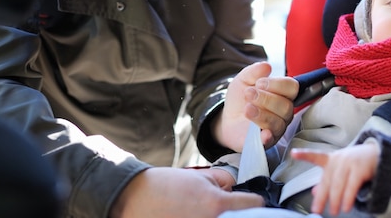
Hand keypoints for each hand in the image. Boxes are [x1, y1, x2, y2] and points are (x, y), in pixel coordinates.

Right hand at [109, 167, 263, 217]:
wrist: (135, 198)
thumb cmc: (167, 186)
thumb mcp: (200, 178)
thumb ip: (223, 186)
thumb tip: (235, 193)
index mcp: (218, 204)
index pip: (255, 205)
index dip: (255, 200)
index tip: (252, 200)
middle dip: (241, 214)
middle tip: (234, 209)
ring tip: (212, 213)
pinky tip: (198, 216)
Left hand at [214, 62, 298, 151]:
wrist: (227, 118)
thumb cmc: (241, 98)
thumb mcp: (243, 80)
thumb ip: (254, 72)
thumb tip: (266, 66)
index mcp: (282, 95)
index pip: (292, 88)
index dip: (277, 84)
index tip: (258, 83)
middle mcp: (284, 113)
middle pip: (286, 106)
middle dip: (266, 98)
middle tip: (248, 93)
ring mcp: (276, 128)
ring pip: (278, 122)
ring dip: (262, 114)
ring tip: (247, 108)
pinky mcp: (265, 142)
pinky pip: (271, 140)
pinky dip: (267, 136)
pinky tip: (260, 131)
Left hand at [291, 142, 379, 214]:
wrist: (378, 155)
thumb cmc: (356, 164)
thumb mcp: (340, 170)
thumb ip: (327, 181)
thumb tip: (314, 192)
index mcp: (331, 159)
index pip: (315, 156)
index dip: (304, 155)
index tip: (293, 153)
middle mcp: (338, 159)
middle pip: (327, 179)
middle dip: (322, 196)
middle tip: (316, 210)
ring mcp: (349, 162)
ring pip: (338, 183)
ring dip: (335, 199)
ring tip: (334, 211)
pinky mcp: (360, 168)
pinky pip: (352, 185)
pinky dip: (348, 197)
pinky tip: (346, 206)